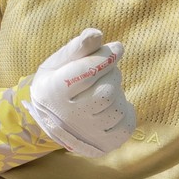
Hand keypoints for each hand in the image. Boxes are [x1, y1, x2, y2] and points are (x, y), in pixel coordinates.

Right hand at [24, 29, 133, 156]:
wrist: (52, 120)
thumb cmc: (57, 83)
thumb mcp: (59, 62)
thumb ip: (78, 47)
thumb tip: (97, 33)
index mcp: (53, 92)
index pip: (85, 73)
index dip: (105, 57)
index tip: (118, 47)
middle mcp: (69, 117)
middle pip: (106, 92)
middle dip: (111, 74)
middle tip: (105, 69)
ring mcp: (87, 134)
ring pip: (117, 107)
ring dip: (117, 91)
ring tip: (105, 87)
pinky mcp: (104, 144)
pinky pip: (127, 125)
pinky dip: (125, 111)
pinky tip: (113, 105)